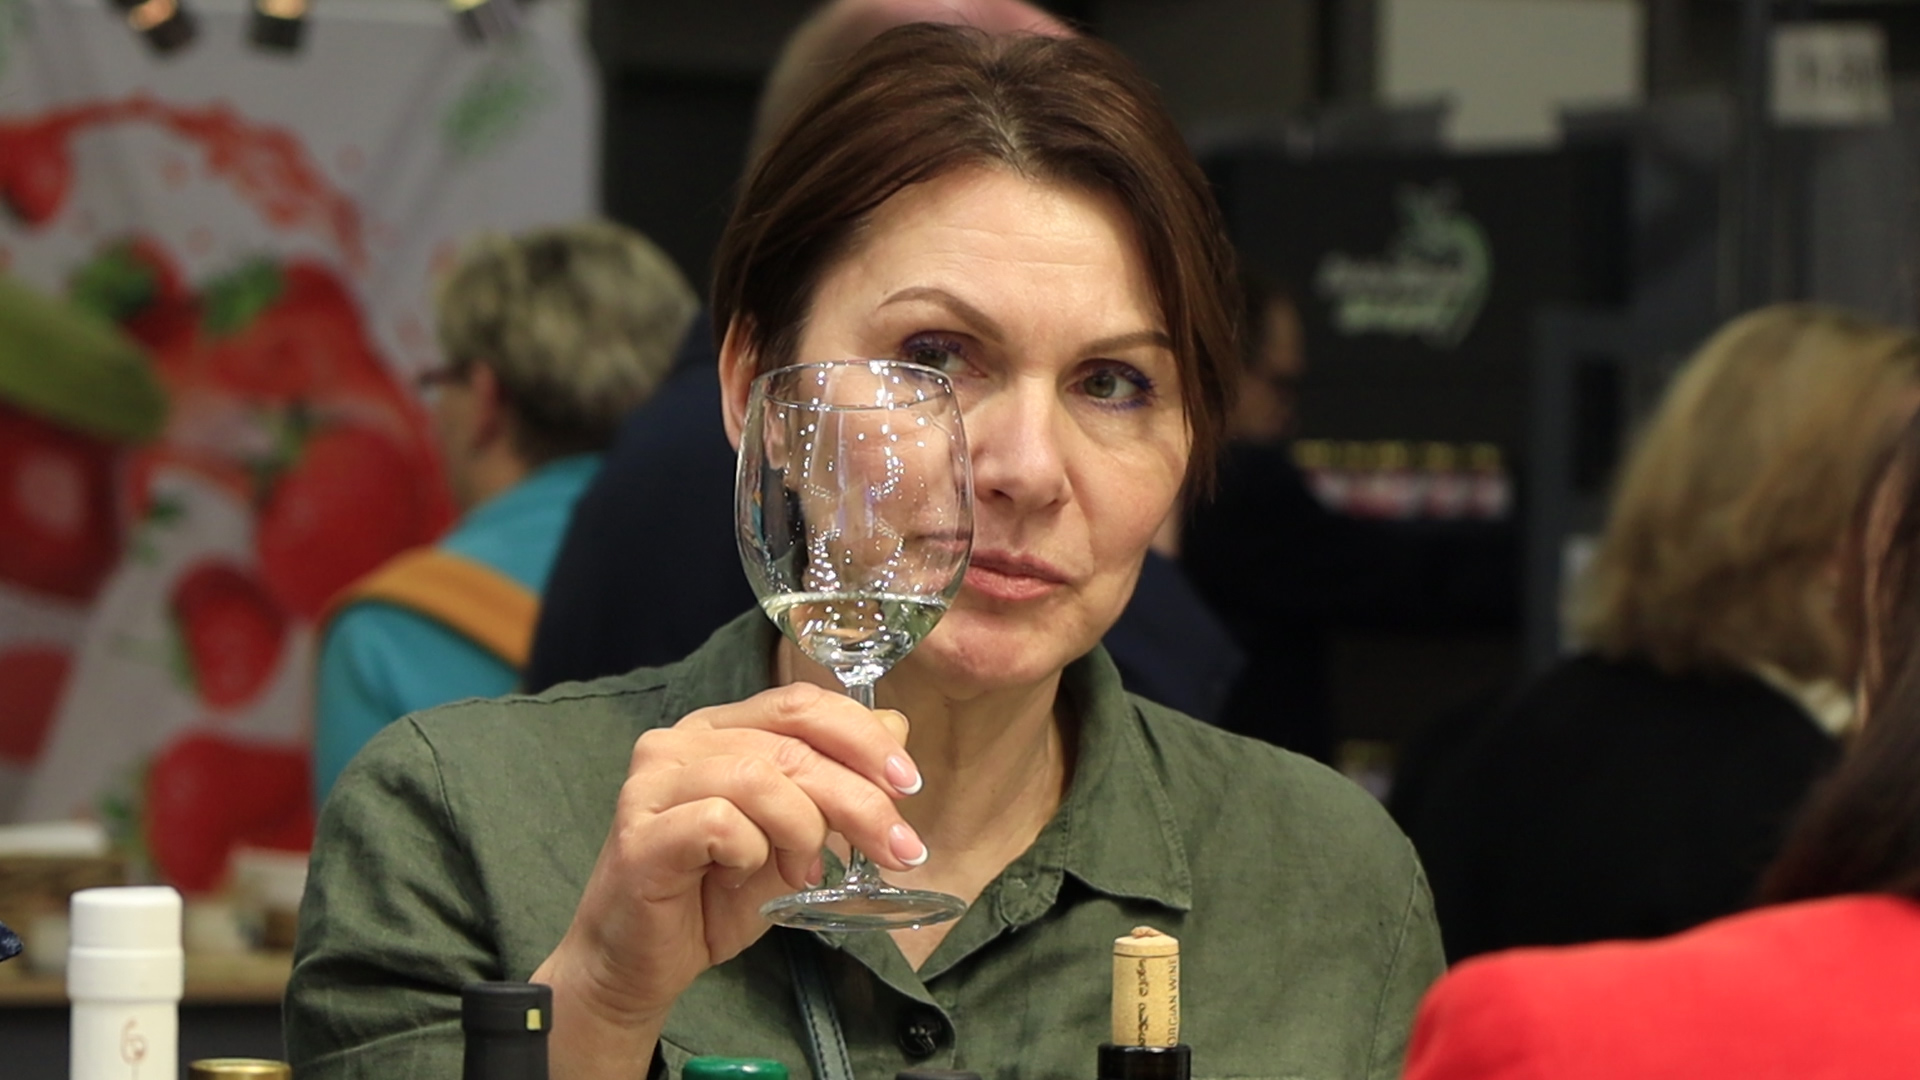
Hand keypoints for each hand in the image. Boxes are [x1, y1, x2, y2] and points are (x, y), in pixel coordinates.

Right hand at [533, 682, 924, 1076]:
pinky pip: (721, 822)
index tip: (909, 784)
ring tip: (804, 874)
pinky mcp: (641, 832)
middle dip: (859, 797)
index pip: (801, 703)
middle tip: (897, 848)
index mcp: (719, 730)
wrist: (638, 965)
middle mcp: (680, 742)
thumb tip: (896, 730)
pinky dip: (753, 853)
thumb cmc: (712, 898)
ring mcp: (654, 783)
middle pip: (791, 743)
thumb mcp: (795, 836)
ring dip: (804, 830)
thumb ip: (836, 781)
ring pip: (760, 776)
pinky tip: (742, 879)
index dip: (863, 737)